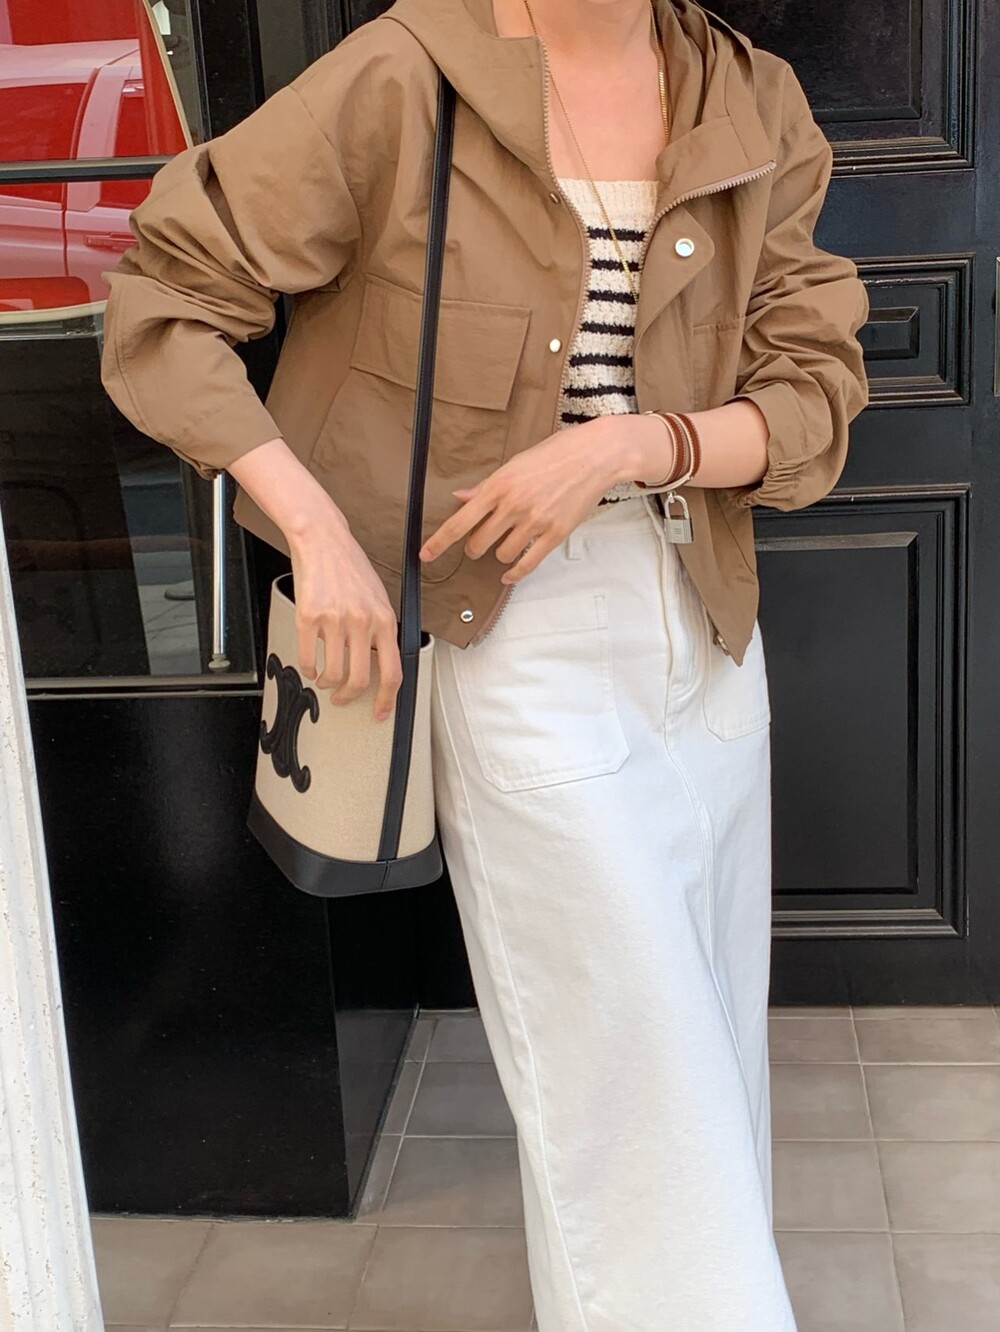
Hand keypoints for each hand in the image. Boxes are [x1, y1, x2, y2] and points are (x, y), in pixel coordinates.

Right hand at [288, 521, 402, 721]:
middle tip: (342, 698)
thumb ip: (379, 630)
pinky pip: (308, 658)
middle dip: (349, 696)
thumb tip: (378, 664)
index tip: (379, 712)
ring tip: (324, 680)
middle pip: (359, 680)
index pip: (392, 671)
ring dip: (326, 683)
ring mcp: (335, 620)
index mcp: (385, 620)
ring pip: (332, 673)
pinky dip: (308, 669)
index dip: (386, 699)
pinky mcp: (309, 617)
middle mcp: (362, 622)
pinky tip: (310, 665)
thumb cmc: (350, 568)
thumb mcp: (378, 598)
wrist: (323, 541)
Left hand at [418, 414, 660, 583]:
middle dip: (474, 547)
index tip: (425, 555)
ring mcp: (535, 522)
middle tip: (479, 543)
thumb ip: (487, 486)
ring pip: (501, 554)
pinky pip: (527, 564)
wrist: (596, 455)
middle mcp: (513, 506)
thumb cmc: (556, 454)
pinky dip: (514, 572)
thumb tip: (461, 498)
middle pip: (478, 543)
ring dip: (498, 555)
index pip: (460, 521)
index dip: (439, 542)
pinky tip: (509, 574)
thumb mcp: (515, 464)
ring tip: (505, 544)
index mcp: (498, 485)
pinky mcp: (555, 534)